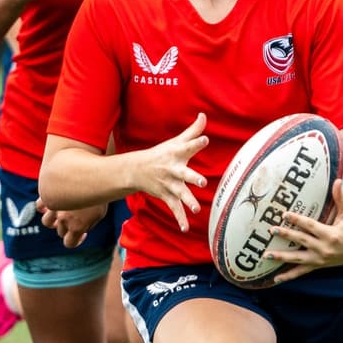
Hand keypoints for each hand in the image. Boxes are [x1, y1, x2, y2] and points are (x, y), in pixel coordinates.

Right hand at [37, 197, 106, 248]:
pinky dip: (44, 207)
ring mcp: (55, 207)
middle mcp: (63, 219)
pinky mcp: (49, 195)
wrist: (96, 173)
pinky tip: (51, 203)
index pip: (69, 243)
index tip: (82, 234)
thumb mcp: (100, 214)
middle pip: (60, 231)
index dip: (76, 240)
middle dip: (68, 227)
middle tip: (76, 218)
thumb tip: (82, 230)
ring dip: (53, 220)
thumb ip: (88, 225)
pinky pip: (39, 205)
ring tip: (61, 213)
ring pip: (47, 221)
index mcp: (77, 227)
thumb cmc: (103, 194)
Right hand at [136, 113, 209, 232]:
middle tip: (201, 182)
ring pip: (180, 194)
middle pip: (185, 174)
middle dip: (193, 178)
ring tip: (195, 209)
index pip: (189, 146)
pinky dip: (179, 219)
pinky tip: (185, 228)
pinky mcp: (167, 196)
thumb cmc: (162, 153)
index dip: (197, 142)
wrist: (136, 170)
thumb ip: (193, 130)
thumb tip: (204, 114)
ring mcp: (169, 184)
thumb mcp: (176, 141)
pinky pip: (174, 208)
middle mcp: (174, 169)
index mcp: (177, 154)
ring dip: (188, 202)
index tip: (205, 139)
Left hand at [267, 179, 342, 283]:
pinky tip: (275, 279)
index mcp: (331, 235)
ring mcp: (319, 259)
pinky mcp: (317, 265)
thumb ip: (341, 197)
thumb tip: (337, 180)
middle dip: (286, 235)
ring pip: (297, 259)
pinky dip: (288, 276)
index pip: (311, 226)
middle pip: (301, 241)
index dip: (297, 220)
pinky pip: (301, 272)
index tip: (285, 214)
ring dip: (281, 257)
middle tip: (271, 230)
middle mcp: (324, 249)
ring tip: (266, 255)